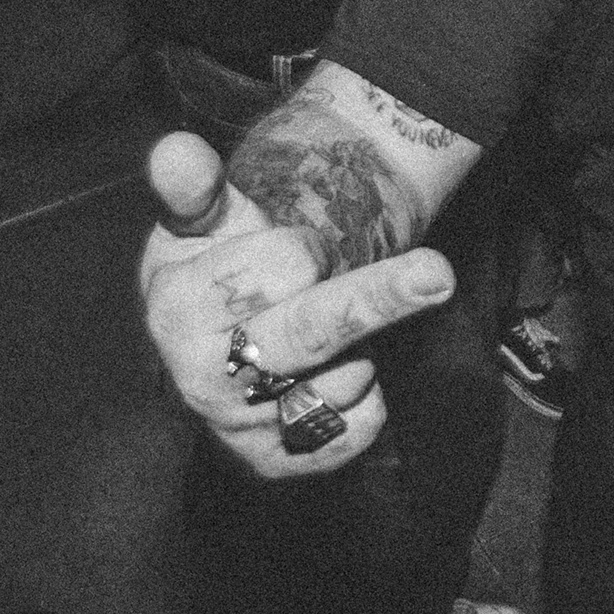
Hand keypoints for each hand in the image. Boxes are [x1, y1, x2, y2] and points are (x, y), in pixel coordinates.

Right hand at [136, 134, 446, 478]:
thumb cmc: (216, 265)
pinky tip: (338, 375)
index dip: (306, 251)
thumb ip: (194, 183)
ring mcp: (240, 427)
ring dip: (361, 348)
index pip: (280, 271)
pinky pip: (355, 426)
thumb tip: (177, 149)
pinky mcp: (277, 463)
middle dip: (378, 296)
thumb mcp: (202, 219)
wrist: (214, 342)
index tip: (307, 249)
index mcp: (175, 308)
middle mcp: (202, 378)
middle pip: (314, 330)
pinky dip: (366, 397)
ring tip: (330, 332)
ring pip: (344, 379)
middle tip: (438, 274)